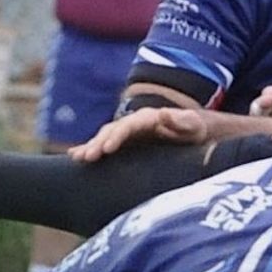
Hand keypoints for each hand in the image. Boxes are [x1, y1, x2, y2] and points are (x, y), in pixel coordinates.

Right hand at [69, 105, 209, 162]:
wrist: (194, 131)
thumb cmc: (195, 130)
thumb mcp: (193, 124)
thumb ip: (180, 120)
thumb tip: (163, 113)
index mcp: (148, 118)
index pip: (128, 126)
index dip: (117, 136)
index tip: (106, 149)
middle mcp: (134, 123)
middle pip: (112, 131)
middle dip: (98, 143)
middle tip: (87, 157)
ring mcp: (128, 132)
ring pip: (104, 137)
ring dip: (90, 146)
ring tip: (77, 158)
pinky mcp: (126, 142)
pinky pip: (105, 144)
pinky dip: (91, 148)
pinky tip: (76, 156)